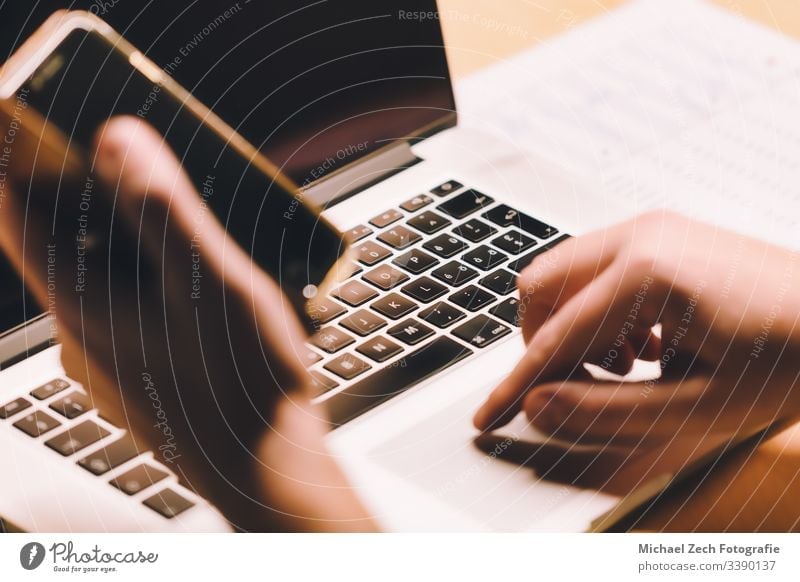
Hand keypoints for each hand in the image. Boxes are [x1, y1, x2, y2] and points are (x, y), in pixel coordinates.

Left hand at [0, 116, 372, 530]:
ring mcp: (110, 358)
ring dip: (123, 238)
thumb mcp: (213, 284)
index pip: (15, 215)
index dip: (13, 157)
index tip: (29, 112)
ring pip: (97, 277)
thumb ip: (165, 212)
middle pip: (60, 242)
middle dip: (87, 192)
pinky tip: (197, 284)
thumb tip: (116, 139)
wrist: (268, 471)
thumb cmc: (243, 387)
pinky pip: (126, 307)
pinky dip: (146, 278)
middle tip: (133, 158)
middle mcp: (83, 333)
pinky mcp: (139, 373)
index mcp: (84, 305)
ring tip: (181, 220)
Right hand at [474, 211, 799, 476]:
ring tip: (621, 367)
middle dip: (540, 343)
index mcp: (646, 272)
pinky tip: (642, 343)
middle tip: (568, 386)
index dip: (517, 385)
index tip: (489, 416)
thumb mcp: (697, 405)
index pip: (556, 337)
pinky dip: (598, 310)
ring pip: (565, 274)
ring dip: (571, 326)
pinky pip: (597, 268)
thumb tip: (539, 405)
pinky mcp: (663, 235)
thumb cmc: (791, 357)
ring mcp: (652, 228)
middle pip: (541, 285)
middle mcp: (640, 236)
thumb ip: (606, 411)